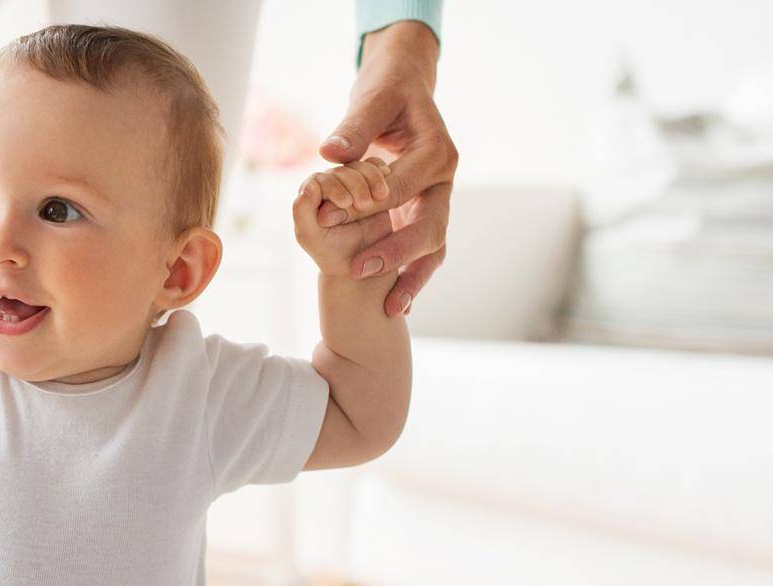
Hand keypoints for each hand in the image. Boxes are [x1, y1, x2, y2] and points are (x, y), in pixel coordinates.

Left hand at [293, 160, 394, 278]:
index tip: (346, 203)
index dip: (333, 187)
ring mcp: (351, 183)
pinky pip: (376, 168)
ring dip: (371, 177)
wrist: (361, 264)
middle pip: (342, 170)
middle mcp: (329, 185)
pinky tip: (387, 180)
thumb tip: (309, 186)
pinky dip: (381, 171)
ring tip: (380, 196)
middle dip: (354, 184)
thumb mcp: (311, 236)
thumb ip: (302, 212)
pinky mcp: (371, 184)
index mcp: (310, 195)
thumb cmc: (332, 252)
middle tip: (364, 205)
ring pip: (360, 167)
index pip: (320, 180)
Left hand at [317, 21, 455, 316]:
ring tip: (391, 308)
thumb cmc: (387, 91)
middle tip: (358, 269)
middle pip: (430, 226)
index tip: (328, 217)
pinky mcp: (426, 211)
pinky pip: (423, 249)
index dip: (364, 203)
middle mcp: (444, 179)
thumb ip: (354, 127)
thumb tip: (331, 153)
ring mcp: (438, 199)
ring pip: (433, 246)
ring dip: (412, 276)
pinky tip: (397, 304)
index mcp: (437, 152)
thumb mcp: (372, 100)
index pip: (401, 186)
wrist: (405, 89)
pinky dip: (412, 275)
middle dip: (396, 252)